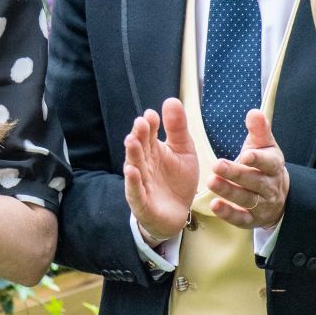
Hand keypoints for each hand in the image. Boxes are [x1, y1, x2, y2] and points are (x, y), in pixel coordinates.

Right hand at [123, 98, 198, 242]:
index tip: (152, 115)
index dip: (149, 125)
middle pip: (139, 147)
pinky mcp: (142, 202)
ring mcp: (140, 182)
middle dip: (139, 135)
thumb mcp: (184, 151)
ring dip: (132, 154)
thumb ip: (177, 128)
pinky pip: (135, 191)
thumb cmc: (177, 180)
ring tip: (132, 141)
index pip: (148, 134)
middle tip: (141, 123)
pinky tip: (131, 171)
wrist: (178, 214)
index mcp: (152, 150)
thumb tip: (171, 100)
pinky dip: (132, 182)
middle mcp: (143, 164)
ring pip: (134, 166)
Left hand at [209, 109, 288, 229]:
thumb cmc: (264, 164)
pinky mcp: (252, 219)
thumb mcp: (264, 145)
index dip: (258, 159)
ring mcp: (262, 204)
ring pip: (246, 199)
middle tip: (217, 165)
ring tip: (211, 182)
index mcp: (273, 166)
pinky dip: (228, 213)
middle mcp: (269, 186)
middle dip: (236, 174)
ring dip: (228, 191)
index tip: (245, 155)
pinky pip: (241, 219)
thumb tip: (254, 112)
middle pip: (254, 181)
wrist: (277, 196)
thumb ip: (258, 130)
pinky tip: (214, 205)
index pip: (268, 163)